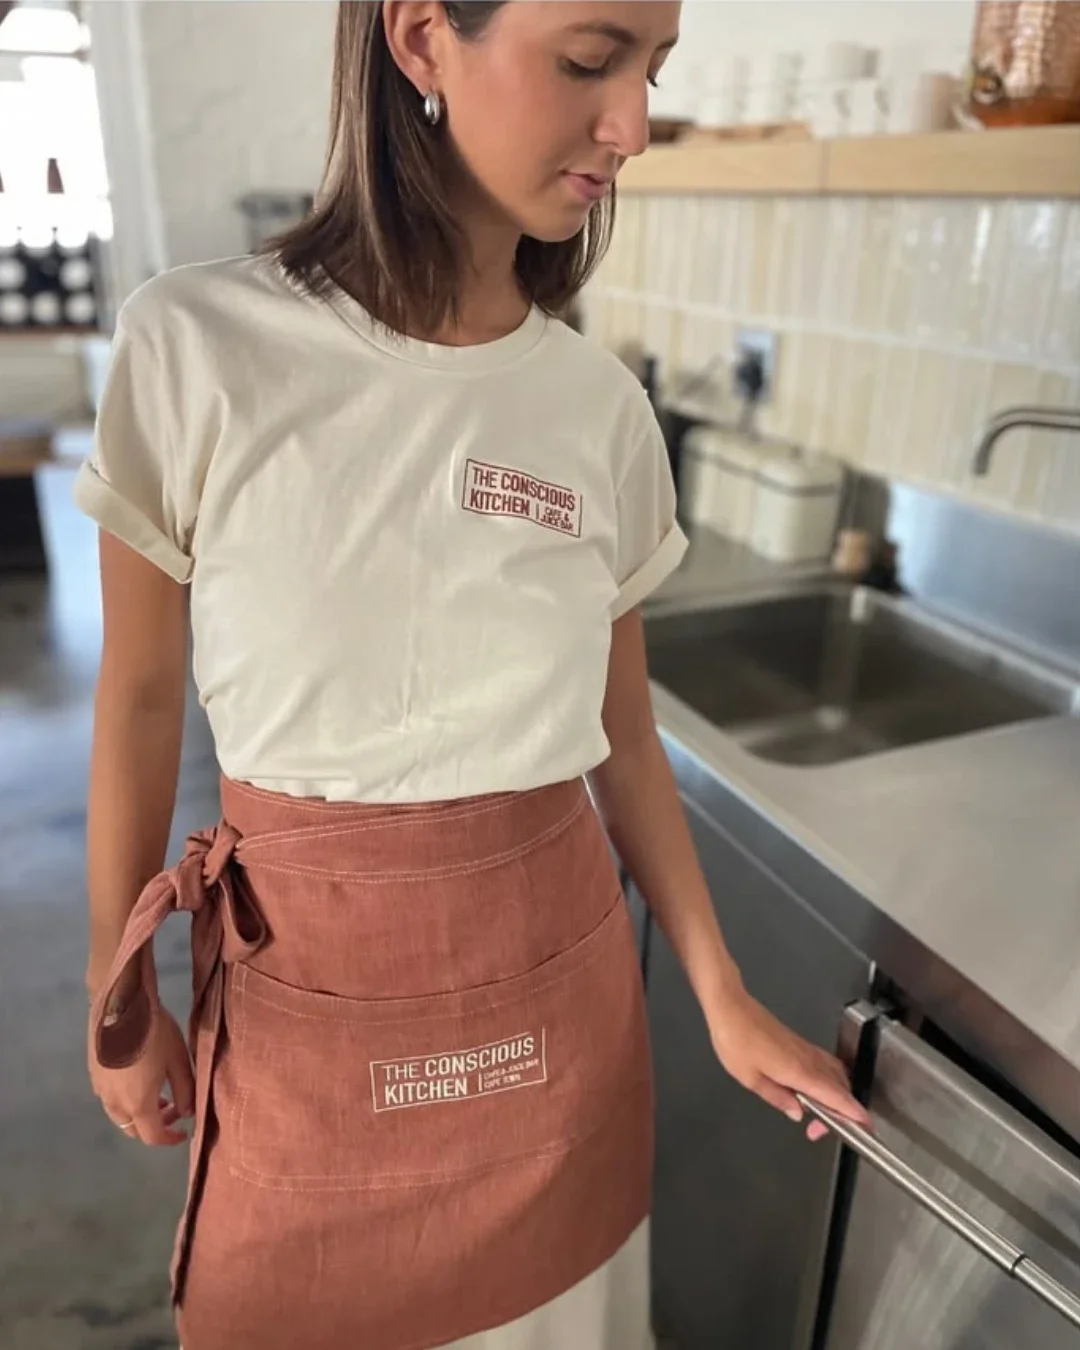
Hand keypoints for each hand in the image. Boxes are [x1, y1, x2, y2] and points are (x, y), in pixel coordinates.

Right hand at [88, 1002, 194, 1146]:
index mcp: (138, 1104)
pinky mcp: (93, 1076)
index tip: (183, 1132)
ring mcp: (100, 1090)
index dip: (169, 1139)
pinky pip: (110, 1100)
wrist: (121, 1005)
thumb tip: (188, 1113)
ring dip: (139, 1114)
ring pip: (120, 1116)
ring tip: (158, 1095)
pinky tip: (138, 1080)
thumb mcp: (178, 1060)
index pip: (152, 1137)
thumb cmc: (155, 1032)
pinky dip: (126, 1101)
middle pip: (133, 1130)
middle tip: (173, 1108)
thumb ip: (186, 1090)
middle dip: (155, 1126)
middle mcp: (115, 1103)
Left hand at [709, 986, 871, 1140]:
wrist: (731, 1007)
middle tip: (817, 1130)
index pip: (836, 1096)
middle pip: (842, 1088)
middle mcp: (808, 1059)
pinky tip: (814, 1091)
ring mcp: (806, 1049)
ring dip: (837, 1097)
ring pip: (837, 1075)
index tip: (865, 1129)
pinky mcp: (801, 1044)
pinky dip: (830, 1082)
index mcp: (798, 1071)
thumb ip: (778, 1098)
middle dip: (841, 1113)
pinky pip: (826, 1065)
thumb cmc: (735, 1041)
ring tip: (817, 1114)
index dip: (854, 1114)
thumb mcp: (750, 1079)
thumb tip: (798, 1113)